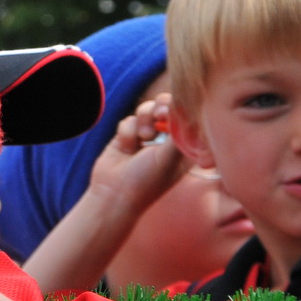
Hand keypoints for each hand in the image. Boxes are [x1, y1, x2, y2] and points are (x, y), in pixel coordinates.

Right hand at [86, 93, 189, 219]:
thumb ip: (179, 130)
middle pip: (166, 107)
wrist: (114, 193)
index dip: (180, 109)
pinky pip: (128, 120)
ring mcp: (146, 137)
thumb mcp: (170, 156)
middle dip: (161, 107)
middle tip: (159, 114)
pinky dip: (127, 131)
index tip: (172, 113)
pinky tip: (127, 148)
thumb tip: (185, 107)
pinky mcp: (127, 136)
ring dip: (143, 120)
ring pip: (146, 110)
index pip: (187, 117)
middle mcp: (166, 140)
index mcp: (183, 146)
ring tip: (142, 137)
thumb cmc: (147, 180)